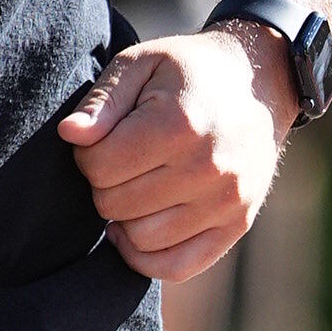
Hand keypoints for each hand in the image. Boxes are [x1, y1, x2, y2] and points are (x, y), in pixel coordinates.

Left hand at [58, 23, 294, 278]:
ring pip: (140, 239)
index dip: (87, 153)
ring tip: (135, 185)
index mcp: (180, 124)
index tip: (104, 138)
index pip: (99, 167)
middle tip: (122, 160)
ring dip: (125, 217)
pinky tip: (138, 229)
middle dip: (105, 183)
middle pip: (114, 204)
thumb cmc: (189, 71)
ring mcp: (227, 201)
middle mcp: (208, 168)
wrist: (261, 81)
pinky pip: (175, 267)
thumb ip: (102, 101)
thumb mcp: (141, 63)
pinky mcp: (237, 224)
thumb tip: (70, 135)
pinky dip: (146, 257)